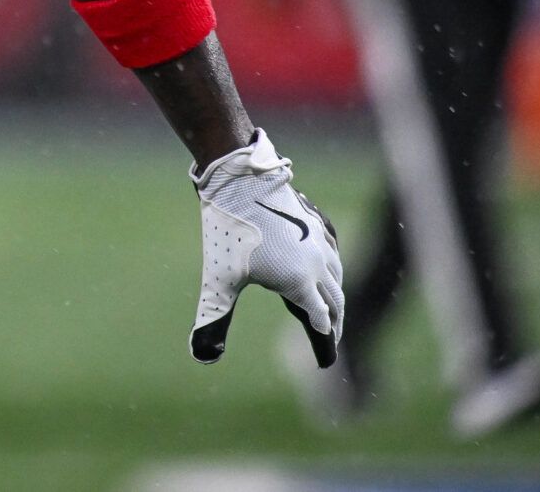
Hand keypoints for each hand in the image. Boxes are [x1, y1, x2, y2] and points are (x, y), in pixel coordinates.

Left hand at [188, 129, 343, 365]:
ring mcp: (319, 241)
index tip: (325, 360)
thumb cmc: (227, 231)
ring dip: (336, 294)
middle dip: (335, 321)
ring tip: (329, 306)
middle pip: (336, 300)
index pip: (321, 321)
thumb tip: (202, 356)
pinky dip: (333, 266)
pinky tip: (325, 265)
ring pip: (337, 274)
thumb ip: (214, 317)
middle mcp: (317, 264)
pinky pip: (332, 250)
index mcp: (300, 284)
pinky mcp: (315, 222)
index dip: (325, 342)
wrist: (237, 180)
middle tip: (331, 337)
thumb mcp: (218, 279)